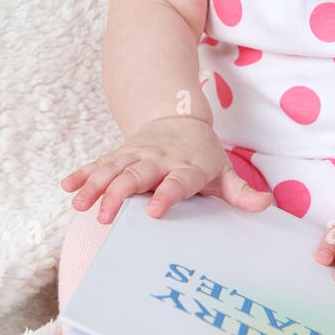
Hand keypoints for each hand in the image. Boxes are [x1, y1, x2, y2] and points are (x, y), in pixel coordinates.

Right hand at [60, 115, 272, 223]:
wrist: (178, 118)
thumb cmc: (203, 155)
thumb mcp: (224, 171)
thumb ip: (240, 192)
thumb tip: (266, 204)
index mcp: (187, 166)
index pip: (178, 182)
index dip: (166, 194)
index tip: (155, 212)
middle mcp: (159, 159)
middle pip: (138, 174)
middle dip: (120, 193)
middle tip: (105, 215)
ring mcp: (136, 154)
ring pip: (113, 168)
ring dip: (95, 185)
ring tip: (80, 203)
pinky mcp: (120, 154)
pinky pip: (99, 164)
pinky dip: (83, 174)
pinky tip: (68, 186)